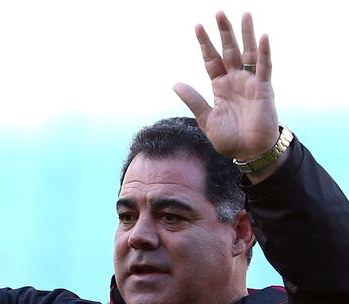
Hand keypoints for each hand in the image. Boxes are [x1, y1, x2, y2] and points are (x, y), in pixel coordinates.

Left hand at [173, 12, 278, 160]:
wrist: (248, 152)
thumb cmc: (229, 138)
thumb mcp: (206, 119)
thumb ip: (194, 100)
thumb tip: (175, 84)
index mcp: (220, 87)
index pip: (211, 60)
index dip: (205, 44)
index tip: (197, 26)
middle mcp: (235, 80)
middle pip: (229, 51)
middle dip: (224, 33)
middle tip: (218, 12)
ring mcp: (250, 83)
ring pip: (248, 53)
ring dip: (246, 35)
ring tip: (243, 14)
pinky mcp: (264, 89)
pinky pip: (264, 68)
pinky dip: (264, 53)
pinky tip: (262, 37)